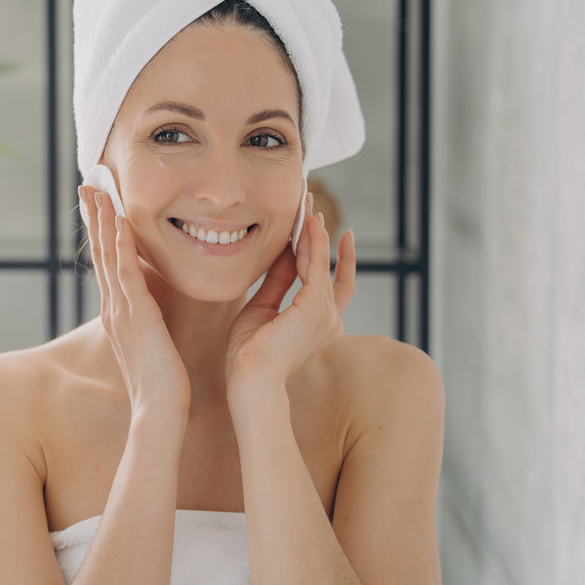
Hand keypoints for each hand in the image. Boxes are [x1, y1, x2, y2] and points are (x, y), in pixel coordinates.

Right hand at [79, 185, 190, 414]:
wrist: (159, 412)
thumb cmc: (162, 384)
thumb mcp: (152, 345)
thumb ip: (149, 324)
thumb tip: (154, 312)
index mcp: (118, 313)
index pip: (107, 264)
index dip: (101, 232)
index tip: (98, 205)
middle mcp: (113, 308)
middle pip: (100, 253)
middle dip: (94, 218)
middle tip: (87, 186)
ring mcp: (122, 311)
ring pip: (108, 257)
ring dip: (103, 222)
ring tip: (99, 192)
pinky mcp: (137, 316)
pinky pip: (127, 275)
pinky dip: (122, 247)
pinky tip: (121, 223)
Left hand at [223, 191, 355, 390]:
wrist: (249, 380)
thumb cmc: (249, 355)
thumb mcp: (262, 309)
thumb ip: (277, 282)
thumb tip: (284, 254)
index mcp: (318, 325)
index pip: (333, 284)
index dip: (335, 257)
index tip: (332, 231)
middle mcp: (329, 320)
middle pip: (330, 268)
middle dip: (321, 236)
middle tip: (313, 207)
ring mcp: (326, 314)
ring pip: (321, 262)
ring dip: (314, 231)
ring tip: (307, 204)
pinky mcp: (315, 307)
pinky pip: (317, 265)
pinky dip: (314, 242)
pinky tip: (309, 222)